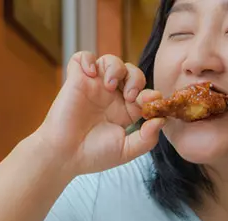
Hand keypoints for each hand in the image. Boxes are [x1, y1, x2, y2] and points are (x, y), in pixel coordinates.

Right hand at [36, 52, 164, 174]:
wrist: (66, 156)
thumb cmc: (94, 155)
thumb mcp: (127, 150)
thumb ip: (147, 138)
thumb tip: (161, 120)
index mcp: (125, 111)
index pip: (145, 93)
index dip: (151, 94)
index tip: (151, 102)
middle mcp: (111, 96)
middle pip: (131, 72)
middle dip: (136, 79)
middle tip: (130, 96)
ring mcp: (93, 87)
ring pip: (111, 60)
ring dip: (116, 68)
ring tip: (110, 86)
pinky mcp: (76, 80)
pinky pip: (82, 57)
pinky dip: (88, 60)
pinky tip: (92, 74)